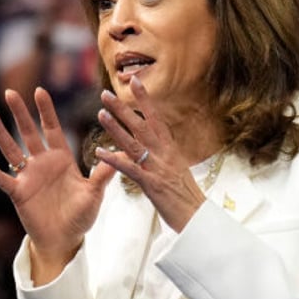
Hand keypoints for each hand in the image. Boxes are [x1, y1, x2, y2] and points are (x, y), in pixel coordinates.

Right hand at [0, 88, 114, 278]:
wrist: (65, 239)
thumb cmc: (80, 216)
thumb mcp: (94, 193)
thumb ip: (104, 174)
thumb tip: (120, 152)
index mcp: (61, 159)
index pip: (52, 129)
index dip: (46, 111)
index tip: (40, 90)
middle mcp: (42, 164)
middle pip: (28, 133)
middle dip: (20, 113)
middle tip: (10, 92)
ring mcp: (28, 177)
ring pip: (11, 151)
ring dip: (1, 134)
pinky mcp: (19, 194)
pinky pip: (6, 181)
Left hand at [94, 77, 211, 231]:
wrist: (198, 218)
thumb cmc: (185, 196)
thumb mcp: (175, 169)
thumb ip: (162, 154)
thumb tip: (153, 143)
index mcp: (170, 149)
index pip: (156, 119)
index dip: (145, 100)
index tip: (134, 81)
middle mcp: (165, 154)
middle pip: (141, 126)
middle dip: (123, 109)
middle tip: (105, 94)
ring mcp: (158, 168)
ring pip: (134, 143)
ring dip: (116, 128)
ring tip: (100, 114)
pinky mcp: (152, 185)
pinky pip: (130, 170)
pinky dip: (114, 160)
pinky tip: (99, 152)